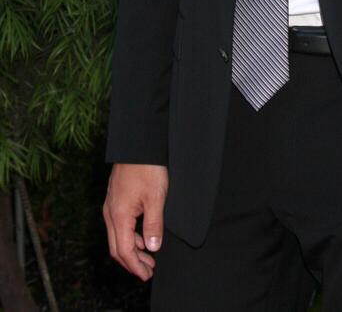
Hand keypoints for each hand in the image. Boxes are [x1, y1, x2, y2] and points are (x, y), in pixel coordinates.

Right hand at [103, 163, 168, 279]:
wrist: (138, 143)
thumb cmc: (147, 167)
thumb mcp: (156, 197)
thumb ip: (153, 224)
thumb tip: (152, 248)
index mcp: (119, 215)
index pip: (124, 250)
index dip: (135, 266)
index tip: (147, 275)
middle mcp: (110, 213)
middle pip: (117, 247)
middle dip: (132, 262)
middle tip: (148, 272)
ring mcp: (110, 205)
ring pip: (117, 237)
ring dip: (132, 250)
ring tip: (148, 257)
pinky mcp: (115, 198)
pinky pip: (118, 225)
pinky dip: (130, 236)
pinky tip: (142, 236)